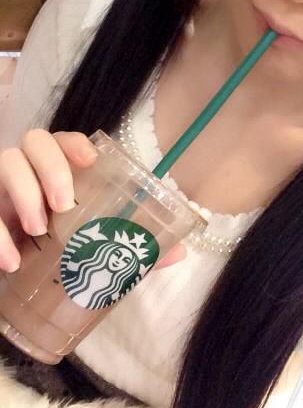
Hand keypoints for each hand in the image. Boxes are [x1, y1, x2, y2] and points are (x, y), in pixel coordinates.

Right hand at [0, 129, 185, 272]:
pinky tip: (11, 262)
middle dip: (50, 166)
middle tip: (64, 203)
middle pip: (33, 140)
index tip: (91, 160)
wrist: (13, 268)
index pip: (63, 139)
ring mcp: (0, 185)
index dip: (74, 143)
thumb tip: (179, 253)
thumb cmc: (58, 248)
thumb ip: (130, 245)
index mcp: (56, 169)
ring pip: (5, 162)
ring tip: (40, 229)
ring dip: (22, 192)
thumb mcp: (93, 244)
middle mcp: (26, 168)